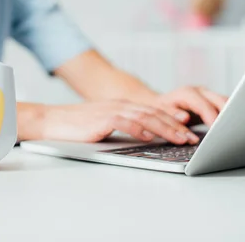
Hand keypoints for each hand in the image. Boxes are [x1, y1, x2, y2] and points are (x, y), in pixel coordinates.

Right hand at [39, 101, 200, 143]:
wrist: (53, 121)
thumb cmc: (77, 126)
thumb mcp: (106, 125)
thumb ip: (126, 128)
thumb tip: (147, 138)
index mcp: (123, 107)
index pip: (154, 113)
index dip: (173, 122)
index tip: (189, 132)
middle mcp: (120, 106)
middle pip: (154, 114)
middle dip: (176, 126)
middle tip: (191, 138)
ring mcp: (111, 111)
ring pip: (145, 118)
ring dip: (165, 128)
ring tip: (179, 139)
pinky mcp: (101, 120)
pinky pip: (124, 123)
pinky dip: (138, 129)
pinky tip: (149, 137)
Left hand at [149, 86, 227, 126]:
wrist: (159, 104)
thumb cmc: (159, 109)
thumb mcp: (161, 112)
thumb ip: (172, 114)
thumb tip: (184, 118)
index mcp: (187, 93)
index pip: (204, 105)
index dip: (213, 119)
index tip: (218, 132)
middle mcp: (200, 91)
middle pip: (221, 101)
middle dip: (227, 116)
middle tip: (231, 133)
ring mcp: (208, 95)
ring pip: (226, 102)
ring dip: (232, 115)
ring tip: (236, 131)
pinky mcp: (213, 101)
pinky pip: (226, 106)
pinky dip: (230, 116)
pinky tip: (232, 127)